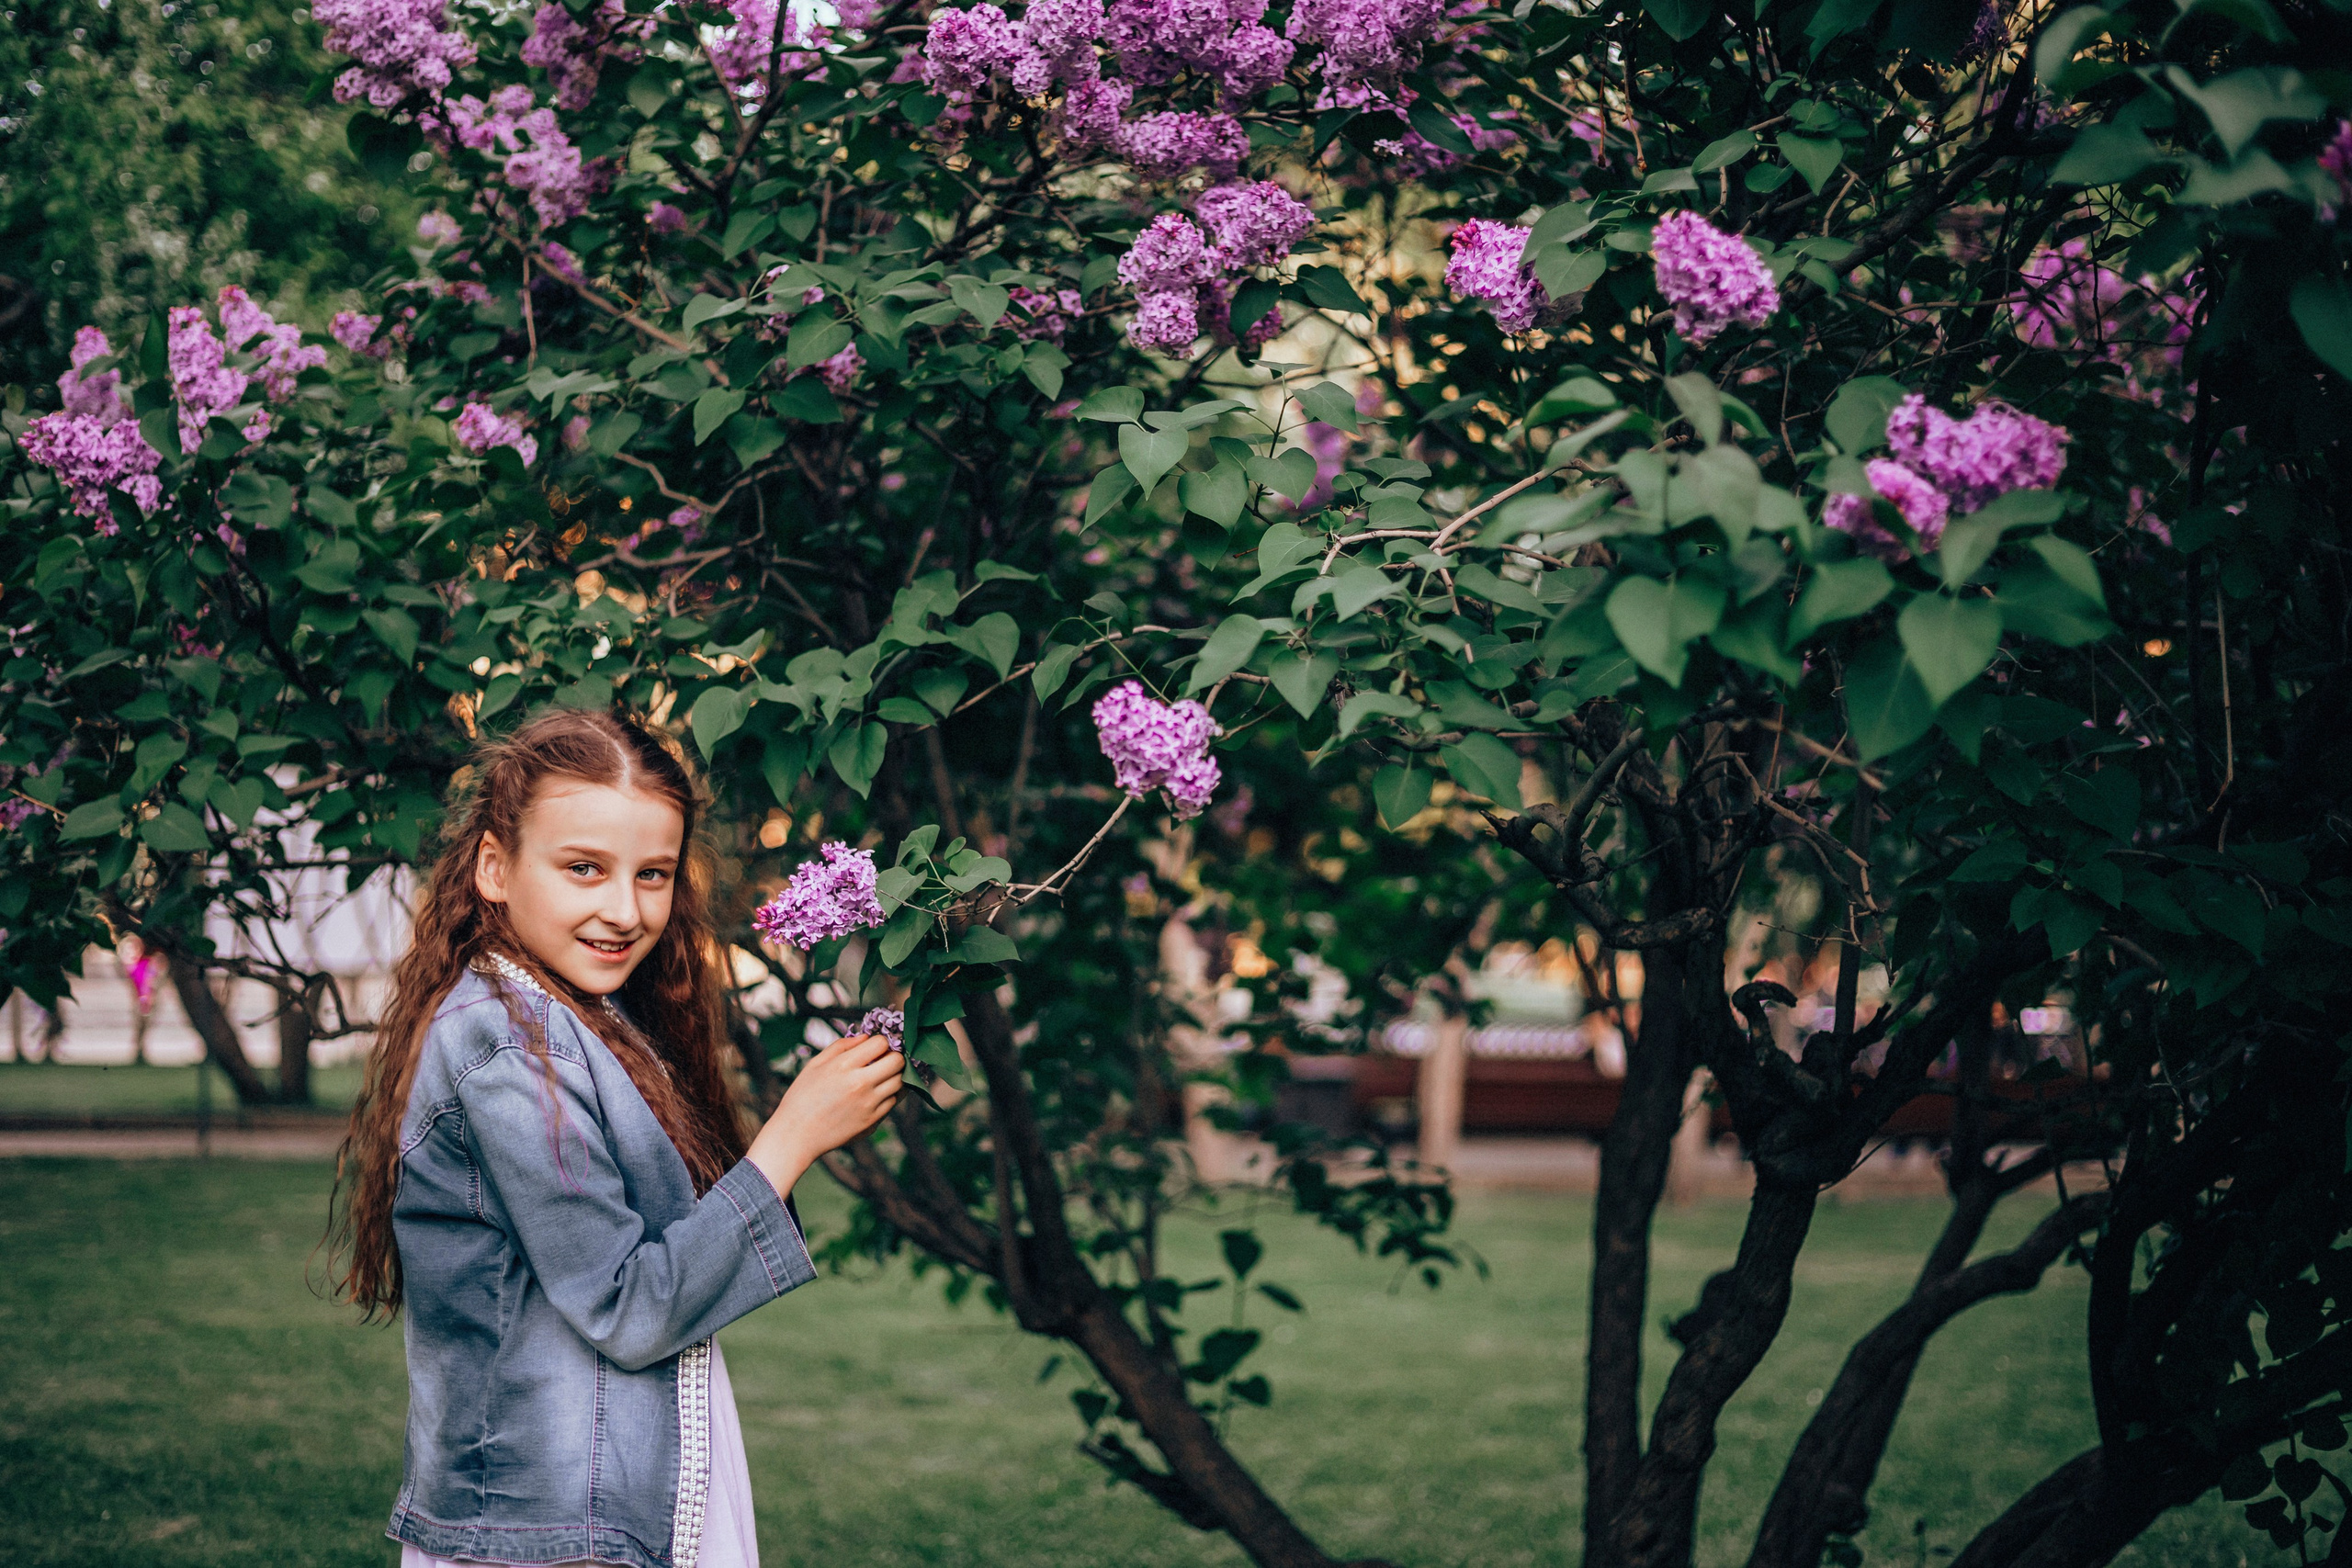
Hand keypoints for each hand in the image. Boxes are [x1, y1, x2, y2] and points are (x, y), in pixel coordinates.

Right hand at [744, 1032, 902, 1201]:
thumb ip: (841, 1046)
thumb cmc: (802, 1097)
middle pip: (898, 1061)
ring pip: (900, 1082)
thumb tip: (866, 1036)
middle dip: (893, 1056)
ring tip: (880, 1076)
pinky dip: (889, 1094)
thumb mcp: (815, 1064)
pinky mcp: (872, 1121)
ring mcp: (869, 1104)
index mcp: (844, 1066)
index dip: (881, 1042)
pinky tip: (875, 1093)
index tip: (876, 1047)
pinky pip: (893, 1101)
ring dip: (894, 1076)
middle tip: (884, 1059)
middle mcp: (860, 1084)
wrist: (796, 1135)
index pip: (881, 1043)